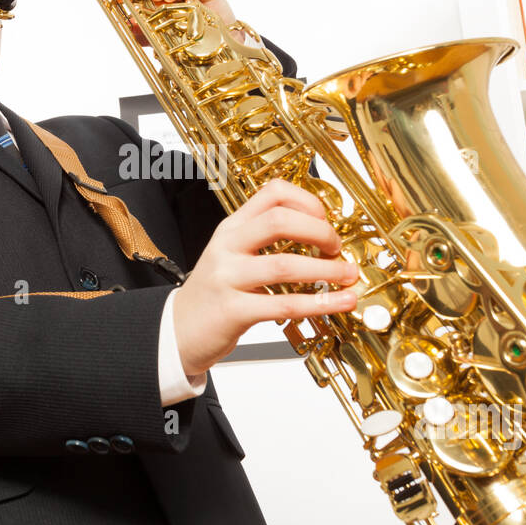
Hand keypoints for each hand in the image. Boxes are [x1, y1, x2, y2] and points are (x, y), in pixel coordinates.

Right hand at [172, 179, 358, 375]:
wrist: (178, 331)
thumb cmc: (214, 293)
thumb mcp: (232, 254)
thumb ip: (265, 240)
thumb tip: (321, 235)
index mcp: (231, 227)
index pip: (272, 193)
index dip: (308, 201)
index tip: (327, 220)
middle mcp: (228, 246)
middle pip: (279, 221)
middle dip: (320, 231)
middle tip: (337, 248)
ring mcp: (227, 278)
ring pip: (285, 265)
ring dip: (326, 270)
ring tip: (347, 276)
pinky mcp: (233, 310)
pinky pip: (284, 304)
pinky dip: (319, 303)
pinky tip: (340, 303)